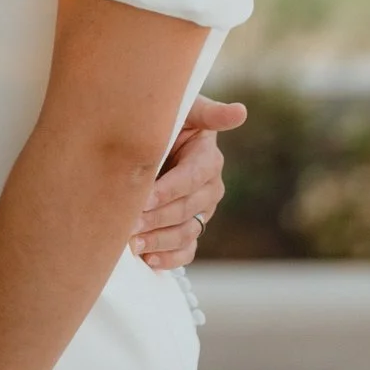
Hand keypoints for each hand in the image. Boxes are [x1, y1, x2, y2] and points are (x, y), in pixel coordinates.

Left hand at [131, 96, 244, 270]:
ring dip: (159, 241)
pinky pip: (186, 250)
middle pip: (186, 209)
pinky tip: (148, 260)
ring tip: (133, 244)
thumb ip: (209, 113)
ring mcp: (201, 211)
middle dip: (157, 218)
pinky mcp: (191, 228)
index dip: (168, 190)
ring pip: (186, 233)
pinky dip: (169, 258)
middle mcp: (209, 188)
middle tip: (130, 224)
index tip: (144, 198)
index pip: (190, 179)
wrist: (156, 136)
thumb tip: (240, 112)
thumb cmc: (168, 118)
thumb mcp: (186, 109)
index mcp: (208, 159)